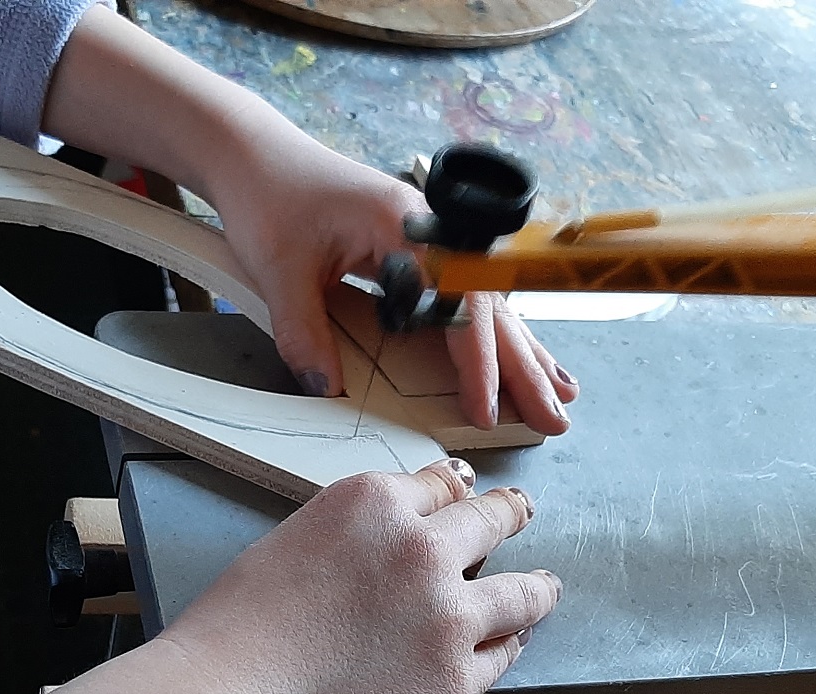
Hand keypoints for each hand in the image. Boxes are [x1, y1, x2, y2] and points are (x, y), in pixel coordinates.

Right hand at [160, 458, 562, 693]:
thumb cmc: (233, 636)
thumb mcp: (290, 548)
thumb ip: (350, 542)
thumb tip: (380, 558)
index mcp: (371, 503)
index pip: (436, 485)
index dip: (454, 491)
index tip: (467, 491)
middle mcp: (421, 548)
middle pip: (491, 519)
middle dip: (510, 514)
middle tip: (522, 512)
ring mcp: (448, 616)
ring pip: (522, 590)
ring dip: (537, 586)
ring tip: (546, 587)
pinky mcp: (457, 680)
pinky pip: (503, 656)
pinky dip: (509, 646)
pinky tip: (512, 644)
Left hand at [211, 136, 578, 433]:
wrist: (254, 153)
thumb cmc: (269, 196)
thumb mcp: (279, 270)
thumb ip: (304, 331)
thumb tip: (327, 389)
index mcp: (406, 226)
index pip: (458, 306)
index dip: (475, 364)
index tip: (486, 409)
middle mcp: (431, 231)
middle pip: (489, 308)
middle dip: (524, 367)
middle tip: (556, 418)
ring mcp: (430, 239)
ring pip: (488, 304)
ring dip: (523, 351)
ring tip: (562, 392)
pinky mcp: (418, 249)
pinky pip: (468, 298)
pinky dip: (495, 332)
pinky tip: (522, 353)